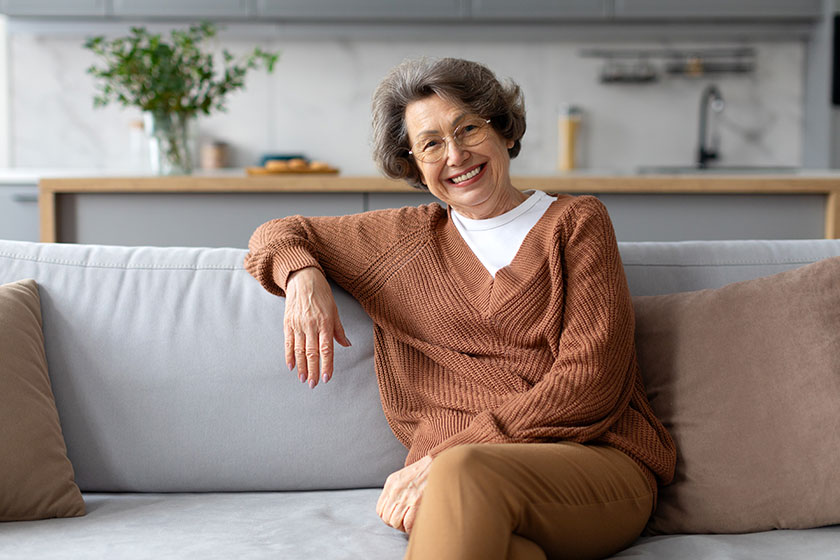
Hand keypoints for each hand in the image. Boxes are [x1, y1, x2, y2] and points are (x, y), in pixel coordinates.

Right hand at [284, 267, 350, 387]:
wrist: (303, 279)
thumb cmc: (322, 294)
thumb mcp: (334, 310)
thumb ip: (339, 330)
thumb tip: (347, 344)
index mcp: (325, 323)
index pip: (326, 349)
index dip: (327, 365)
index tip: (326, 378)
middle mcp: (311, 325)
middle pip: (312, 353)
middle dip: (313, 371)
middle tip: (313, 384)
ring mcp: (298, 325)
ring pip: (300, 350)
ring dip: (301, 366)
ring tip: (303, 379)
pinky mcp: (288, 323)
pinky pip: (288, 343)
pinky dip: (289, 356)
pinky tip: (291, 366)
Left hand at [376, 455, 432, 533]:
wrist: (440, 465)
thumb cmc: (425, 472)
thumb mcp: (404, 476)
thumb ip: (396, 490)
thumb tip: (394, 508)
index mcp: (391, 483)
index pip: (380, 509)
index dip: (388, 517)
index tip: (396, 518)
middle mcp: (395, 490)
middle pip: (386, 518)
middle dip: (395, 524)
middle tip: (405, 522)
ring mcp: (405, 497)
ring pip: (395, 522)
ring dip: (403, 527)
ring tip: (411, 523)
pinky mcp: (416, 503)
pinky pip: (407, 524)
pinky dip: (410, 528)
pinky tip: (416, 523)